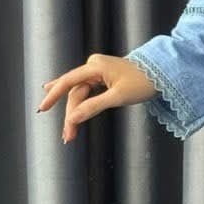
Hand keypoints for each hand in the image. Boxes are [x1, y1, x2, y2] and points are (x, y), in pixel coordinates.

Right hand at [37, 53, 156, 143]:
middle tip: (67, 136)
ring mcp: (97, 71)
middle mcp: (93, 66)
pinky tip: (63, 105)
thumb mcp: (118, 97)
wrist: (161, 73)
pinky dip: (79, 104)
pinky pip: (86, 91)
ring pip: (80, 94)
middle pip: (75, 92)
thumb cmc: (142, 82)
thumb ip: (93, 106)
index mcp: (95, 66)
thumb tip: (73, 117)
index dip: (54, 95)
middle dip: (70, 114)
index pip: (68, 82)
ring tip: (69, 133)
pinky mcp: (102, 77)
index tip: (42, 108)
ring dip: (74, 113)